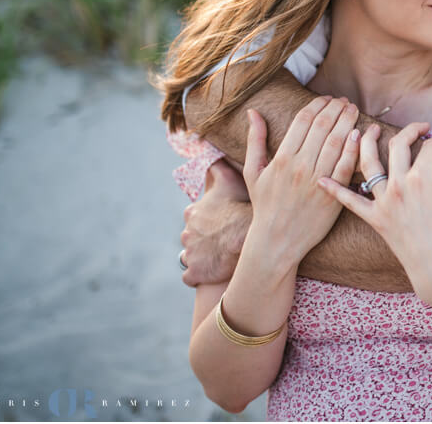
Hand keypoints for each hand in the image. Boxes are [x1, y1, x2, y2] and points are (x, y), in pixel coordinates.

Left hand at [179, 160, 249, 286]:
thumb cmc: (239, 208)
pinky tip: (211, 272)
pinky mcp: (194, 273)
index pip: (194, 216)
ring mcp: (189, 254)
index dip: (208, 219)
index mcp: (192, 212)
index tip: (221, 222)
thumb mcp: (229, 180)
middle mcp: (186, 233)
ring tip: (217, 258)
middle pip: (191, 236)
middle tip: (222, 240)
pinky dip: (198, 275)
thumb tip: (211, 154)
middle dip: (203, 238)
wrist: (245, 238)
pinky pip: (191, 277)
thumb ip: (217, 167)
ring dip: (200, 257)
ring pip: (190, 256)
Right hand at [242, 96, 359, 266]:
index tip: (326, 99)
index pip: (303, 121)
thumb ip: (255, 140)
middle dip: (335, 108)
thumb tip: (252, 112)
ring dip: (347, 121)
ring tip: (353, 109)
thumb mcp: (252, 172)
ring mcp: (317, 180)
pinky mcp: (332, 194)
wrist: (277, 240)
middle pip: (322, 127)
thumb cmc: (264, 205)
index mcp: (281, 158)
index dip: (317, 105)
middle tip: (343, 101)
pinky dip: (353, 147)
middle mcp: (300, 166)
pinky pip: (345, 165)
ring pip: (336, 142)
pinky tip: (359, 133)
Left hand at [324, 124, 431, 305]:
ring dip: (365, 143)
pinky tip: (321, 179)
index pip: (431, 146)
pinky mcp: (374, 219)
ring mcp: (383, 202)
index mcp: (423, 179)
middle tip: (420, 128)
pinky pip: (350, 202)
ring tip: (368, 130)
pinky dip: (335, 190)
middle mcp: (399, 186)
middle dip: (410, 130)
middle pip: (398, 145)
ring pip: (368, 164)